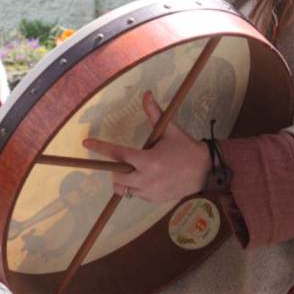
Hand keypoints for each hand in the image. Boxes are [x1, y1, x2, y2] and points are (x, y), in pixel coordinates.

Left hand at [81, 90, 210, 203]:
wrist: (206, 171)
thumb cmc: (185, 148)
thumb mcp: (169, 130)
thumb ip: (154, 113)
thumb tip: (146, 93)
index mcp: (148, 160)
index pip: (118, 154)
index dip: (101, 148)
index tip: (86, 143)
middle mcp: (146, 178)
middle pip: (117, 176)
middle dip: (115, 168)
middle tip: (124, 160)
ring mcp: (150, 192)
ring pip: (124, 189)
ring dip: (123, 179)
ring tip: (133, 169)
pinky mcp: (154, 200)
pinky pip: (135, 195)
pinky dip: (134, 187)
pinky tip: (145, 178)